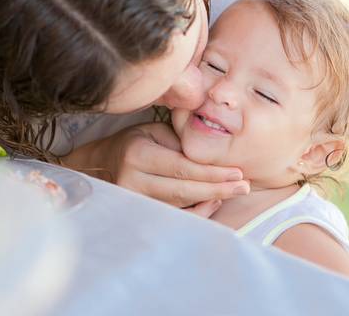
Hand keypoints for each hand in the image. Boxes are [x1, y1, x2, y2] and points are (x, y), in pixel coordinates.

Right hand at [64, 123, 249, 215]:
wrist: (104, 162)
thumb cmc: (137, 142)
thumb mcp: (156, 132)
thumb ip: (182, 144)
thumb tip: (215, 158)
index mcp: (138, 155)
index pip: (182, 168)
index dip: (212, 173)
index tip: (238, 173)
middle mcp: (133, 181)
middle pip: (183, 191)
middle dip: (217, 189)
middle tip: (244, 187)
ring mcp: (133, 201)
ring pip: (179, 207)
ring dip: (209, 201)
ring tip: (232, 191)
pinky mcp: (138, 212)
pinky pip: (173, 216)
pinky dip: (196, 211)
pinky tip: (213, 201)